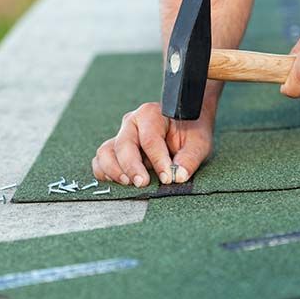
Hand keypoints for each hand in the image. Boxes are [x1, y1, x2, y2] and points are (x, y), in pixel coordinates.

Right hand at [92, 102, 213, 186]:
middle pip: (124, 145)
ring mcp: (120, 136)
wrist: (184, 125)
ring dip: (114, 170)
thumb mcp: (198, 143)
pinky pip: (100, 161)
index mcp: (151, 114)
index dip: (158, 160)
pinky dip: (104, 173)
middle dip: (132, 167)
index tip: (167, 178)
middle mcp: (131, 122)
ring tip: (129, 184)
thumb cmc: (190, 132)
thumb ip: (190, 158)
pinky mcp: (115, 150)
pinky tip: (119, 183)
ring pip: (106, 152)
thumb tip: (178, 177)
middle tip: (143, 183)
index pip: (150, 139)